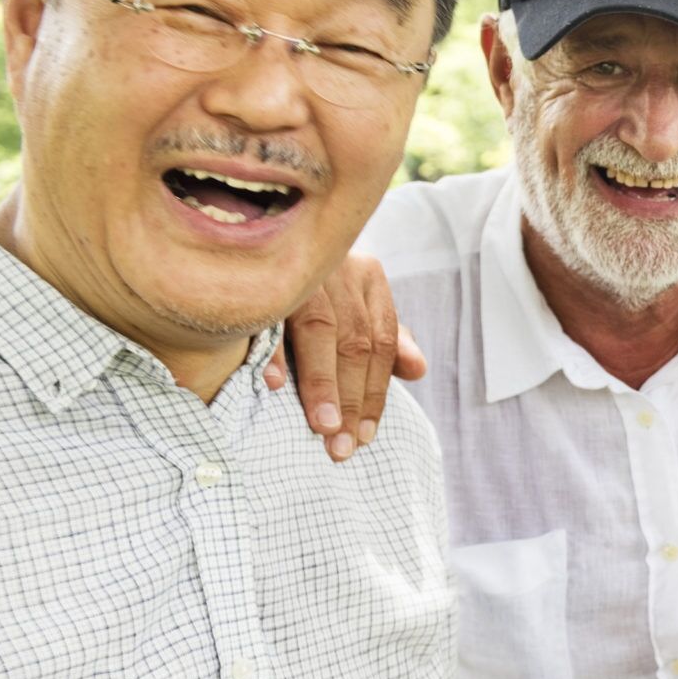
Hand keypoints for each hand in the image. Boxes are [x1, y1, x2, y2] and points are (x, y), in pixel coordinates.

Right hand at [269, 253, 426, 462]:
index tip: (365, 435)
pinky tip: (272, 384)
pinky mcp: (258, 272)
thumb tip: (418, 371)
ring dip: (322, 384)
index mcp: (367, 277)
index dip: (375, 392)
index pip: (381, 343)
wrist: (259, 231)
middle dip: (350, 399)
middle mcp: (339, 269)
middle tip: (342, 447)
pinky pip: (268, 314)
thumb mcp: (357, 305)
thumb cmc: (318, 284)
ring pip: (321, 330)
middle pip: (354, 342)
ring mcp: (300, 269)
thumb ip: (388, 339)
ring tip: (322, 428)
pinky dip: (272, 349)